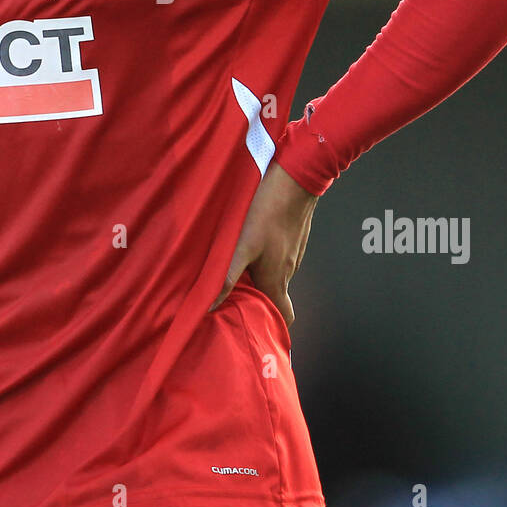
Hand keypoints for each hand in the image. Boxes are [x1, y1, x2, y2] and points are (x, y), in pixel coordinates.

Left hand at [210, 162, 318, 326]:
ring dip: (259, 277)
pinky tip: (249, 244)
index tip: (255, 328)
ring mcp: (293, 252)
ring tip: (235, 270)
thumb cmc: (268, 212)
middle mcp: (288, 270)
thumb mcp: (241, 246)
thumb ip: (227, 277)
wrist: (296, 178)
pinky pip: (279, 256)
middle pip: (277, 297)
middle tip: (234, 299)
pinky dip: (265, 258)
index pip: (284, 316)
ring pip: (277, 274)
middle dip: (258, 302)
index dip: (273, 327)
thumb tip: (210, 305)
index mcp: (277, 279)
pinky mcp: (293, 237)